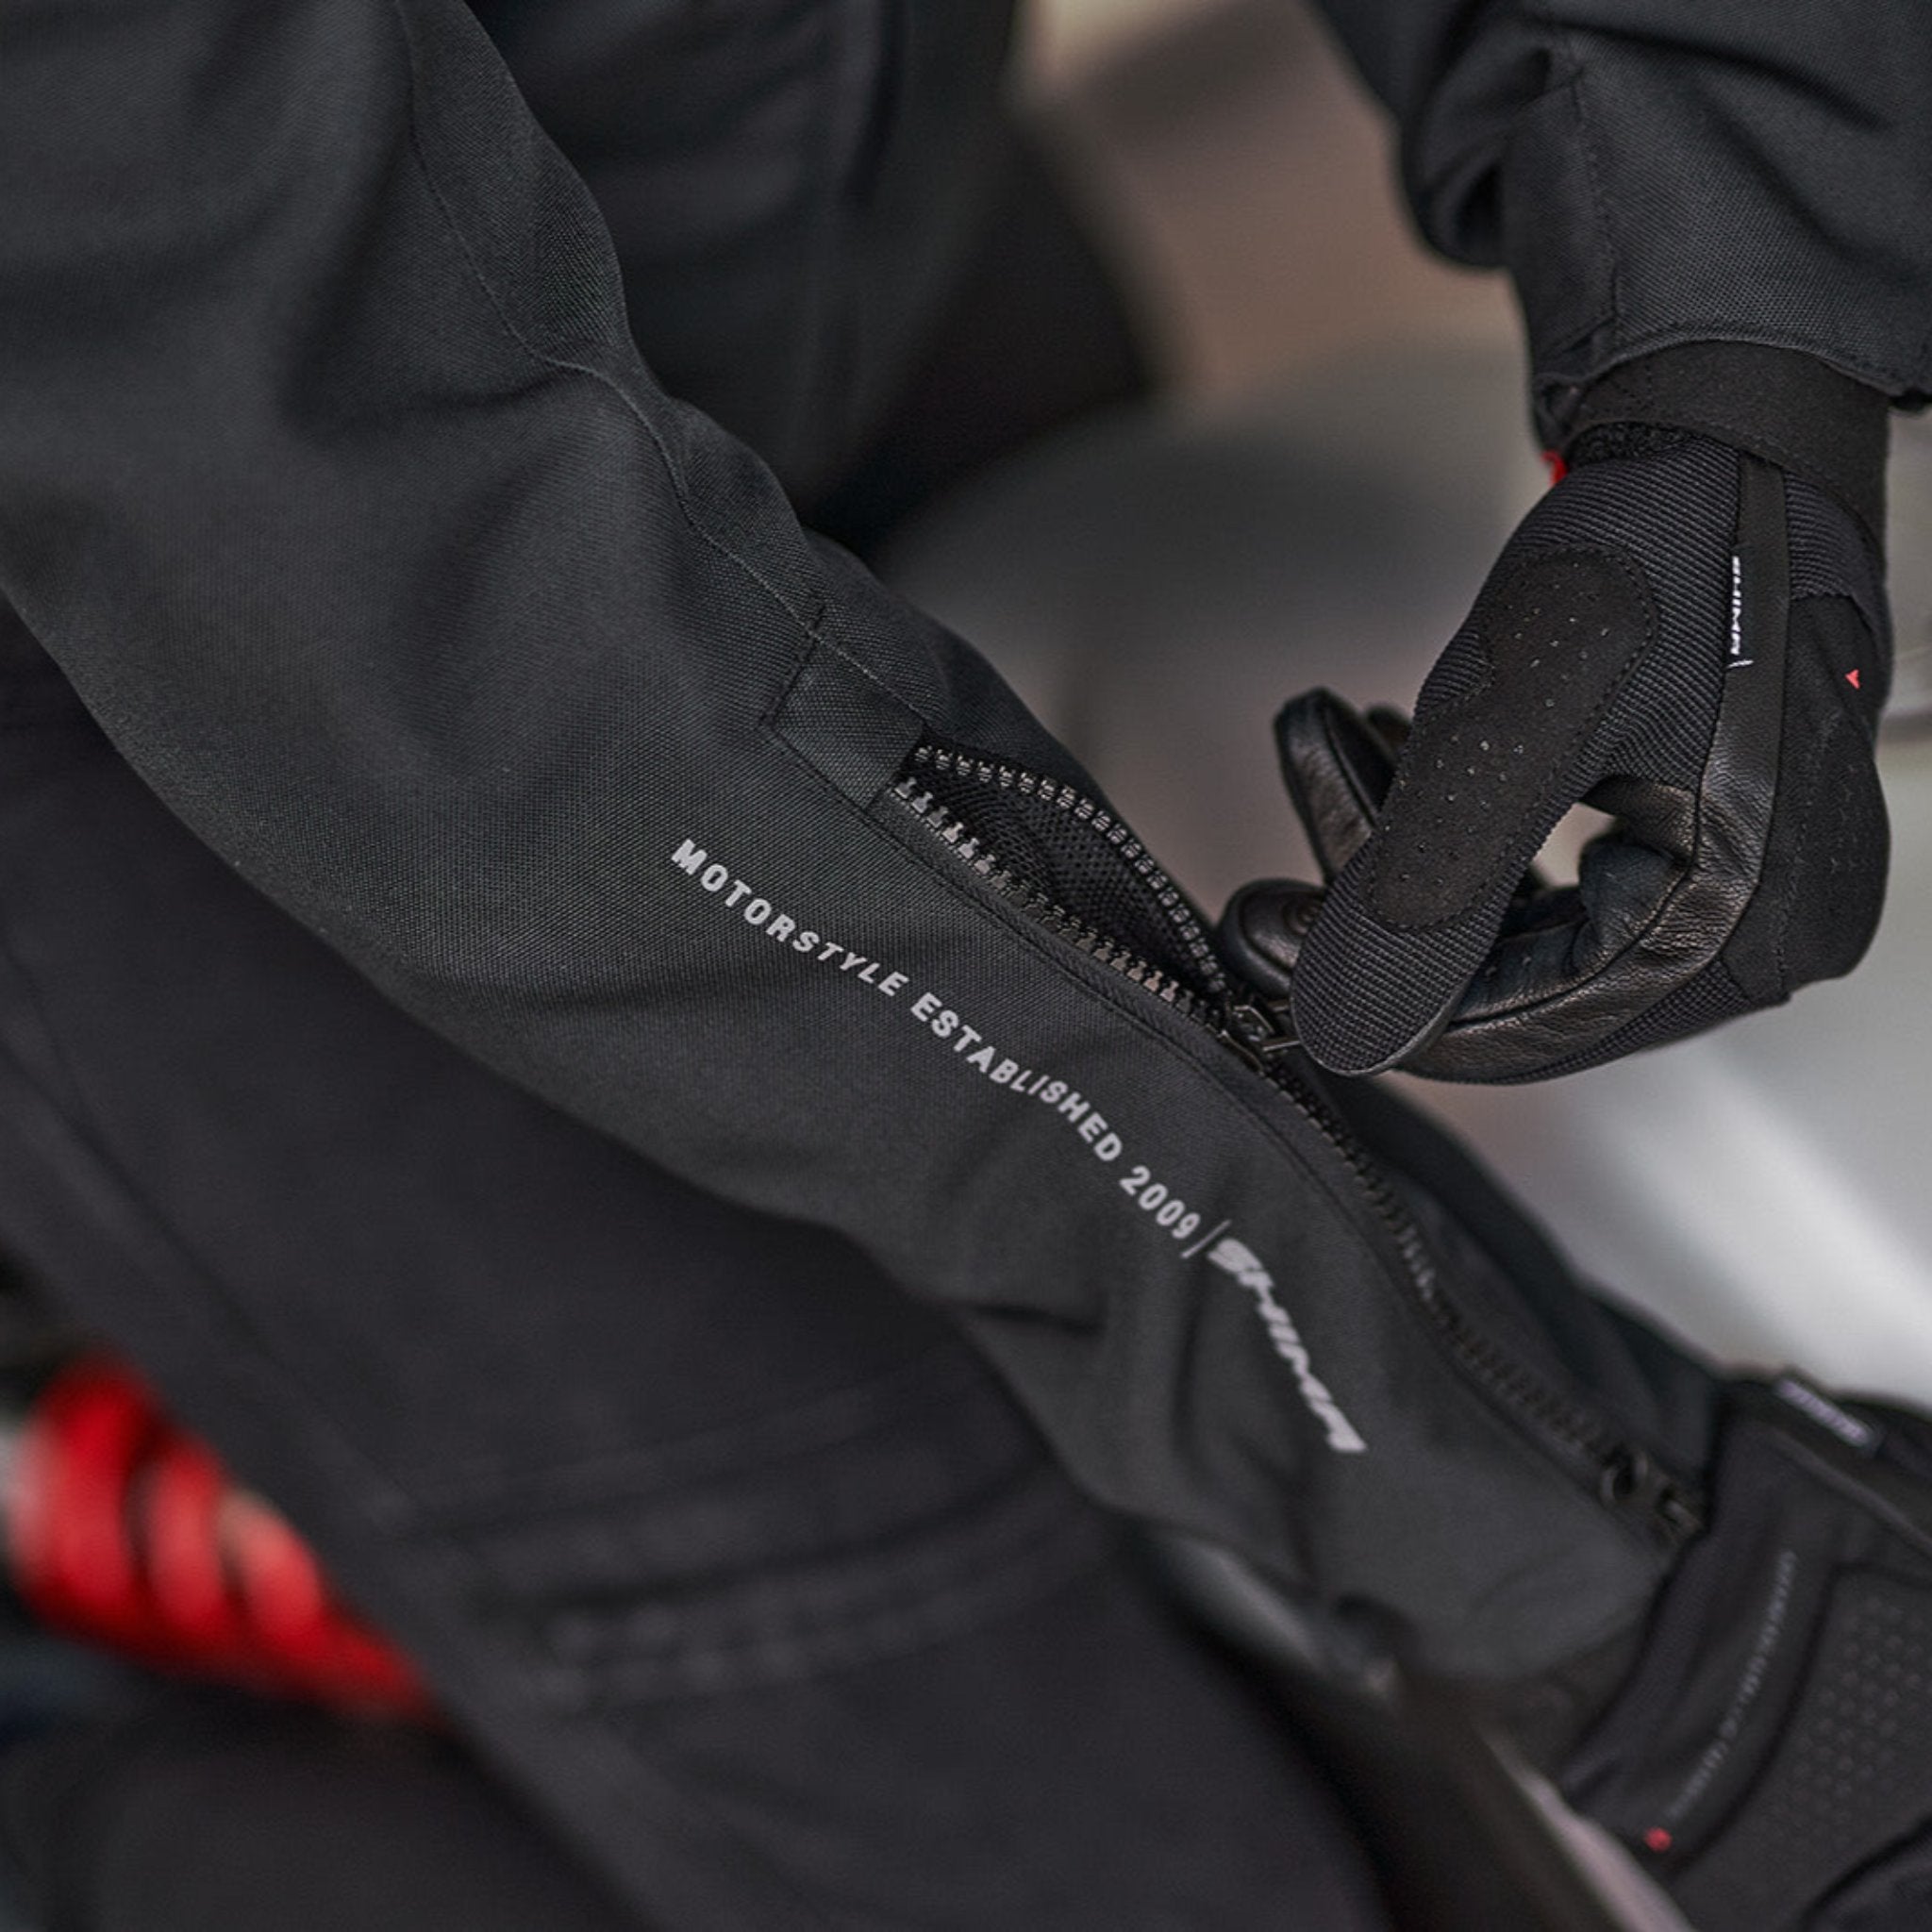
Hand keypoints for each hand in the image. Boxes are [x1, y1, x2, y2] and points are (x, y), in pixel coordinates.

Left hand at [1227, 346, 1892, 1081]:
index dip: (1370, 985)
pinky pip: (1561, 890)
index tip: (1262, 926)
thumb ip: (1435, 865)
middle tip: (1282, 848)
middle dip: (1384, 906)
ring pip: (1524, 937)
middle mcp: (1761, 930)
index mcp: (1740, 913)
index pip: (1520, 1025)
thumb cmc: (1662, 536)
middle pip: (1518, 985)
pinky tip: (1398, 759)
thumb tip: (1343, 1017)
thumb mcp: (1528, 699)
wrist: (1733, 435)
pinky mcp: (1708, 849)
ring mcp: (1743, 894)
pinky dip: (1466, 839)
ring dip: (1411, 861)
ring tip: (1335, 755)